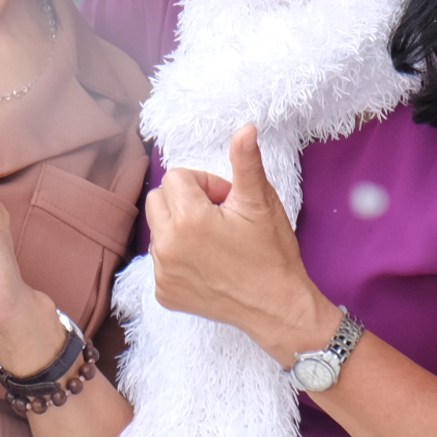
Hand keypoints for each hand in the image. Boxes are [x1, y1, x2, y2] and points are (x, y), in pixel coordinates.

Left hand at [146, 122, 338, 365]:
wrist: (277, 308)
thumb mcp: (261, 202)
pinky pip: (160, 260)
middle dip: (186, 201)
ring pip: (158, 230)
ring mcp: (162, 273)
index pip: (177, 177)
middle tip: (219, 219)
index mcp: (188, 219)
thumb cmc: (272, 254)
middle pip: (159, 199)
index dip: (206, 185)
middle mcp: (166, 246)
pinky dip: (179, 257)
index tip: (228, 203)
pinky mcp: (164, 293)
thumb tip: (245, 128)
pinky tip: (208, 265)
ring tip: (215, 244)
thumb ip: (246, 162)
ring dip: (180, 228)